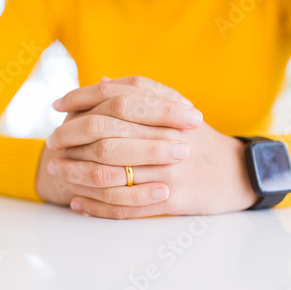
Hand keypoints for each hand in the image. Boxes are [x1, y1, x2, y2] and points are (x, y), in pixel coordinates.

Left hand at [39, 76, 258, 217]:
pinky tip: (79, 203)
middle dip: (70, 139)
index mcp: (167, 113)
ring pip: (110, 174)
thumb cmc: (200, 140)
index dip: (80, 99)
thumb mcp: (177, 110)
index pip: (114, 98)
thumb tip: (99, 83)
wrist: (239, 172)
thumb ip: (142, 95)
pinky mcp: (172, 200)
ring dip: (76, 174)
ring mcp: (168, 172)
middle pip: (105, 136)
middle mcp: (166, 139)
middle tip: (51, 144)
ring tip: (57, 173)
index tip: (57, 105)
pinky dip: (97, 206)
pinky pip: (126, 206)